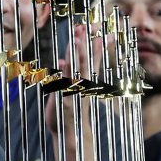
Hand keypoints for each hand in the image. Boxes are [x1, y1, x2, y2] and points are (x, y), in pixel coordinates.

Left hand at [44, 23, 104, 139]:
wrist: (68, 133)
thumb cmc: (68, 110)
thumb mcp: (69, 89)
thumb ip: (68, 74)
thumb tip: (64, 58)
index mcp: (85, 81)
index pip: (93, 60)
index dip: (95, 45)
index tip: (97, 30)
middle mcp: (83, 85)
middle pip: (86, 61)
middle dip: (85, 44)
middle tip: (85, 28)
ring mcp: (75, 93)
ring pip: (78, 71)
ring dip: (78, 55)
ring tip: (76, 39)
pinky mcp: (66, 102)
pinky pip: (66, 85)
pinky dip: (65, 74)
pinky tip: (63, 62)